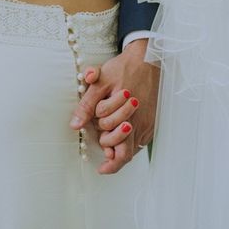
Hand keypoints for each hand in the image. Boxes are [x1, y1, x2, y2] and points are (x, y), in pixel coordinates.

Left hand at [69, 39, 159, 174]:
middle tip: (102, 148)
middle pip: (127, 153)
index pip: (119, 150)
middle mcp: (140, 123)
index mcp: (127, 116)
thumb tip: (74, 125)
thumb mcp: (99, 83)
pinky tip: (120, 134)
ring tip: (108, 145)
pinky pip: (142, 139)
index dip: (110, 162)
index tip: (101, 169)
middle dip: (112, 151)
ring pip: (135, 147)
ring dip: (120, 147)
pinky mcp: (153, 120)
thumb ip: (87, 105)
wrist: (146, 59)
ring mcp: (149, 123)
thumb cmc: (122, 70)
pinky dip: (130, 140)